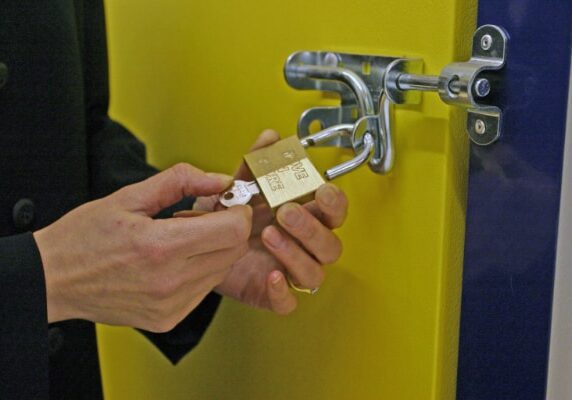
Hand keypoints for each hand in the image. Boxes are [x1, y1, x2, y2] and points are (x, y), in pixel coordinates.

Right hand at [34, 164, 251, 331]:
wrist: (53, 280)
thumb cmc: (84, 237)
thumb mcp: (128, 196)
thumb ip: (180, 181)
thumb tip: (220, 180)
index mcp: (160, 245)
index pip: (233, 230)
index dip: (236, 211)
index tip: (225, 203)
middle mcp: (170, 281)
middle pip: (235, 250)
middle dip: (228, 228)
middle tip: (198, 218)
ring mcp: (171, 305)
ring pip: (223, 270)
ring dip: (214, 250)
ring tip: (180, 240)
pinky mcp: (168, 318)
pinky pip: (204, 289)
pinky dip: (200, 271)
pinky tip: (173, 261)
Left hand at [194, 130, 347, 314]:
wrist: (198, 244)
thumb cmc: (227, 217)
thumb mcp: (238, 187)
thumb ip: (255, 164)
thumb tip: (270, 137)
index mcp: (303, 218)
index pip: (334, 213)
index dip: (334, 203)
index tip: (321, 190)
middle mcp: (302, 247)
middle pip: (330, 246)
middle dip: (312, 228)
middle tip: (286, 212)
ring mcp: (289, 271)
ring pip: (314, 274)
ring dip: (296, 254)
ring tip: (269, 235)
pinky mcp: (271, 294)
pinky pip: (288, 303)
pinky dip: (282, 292)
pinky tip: (270, 275)